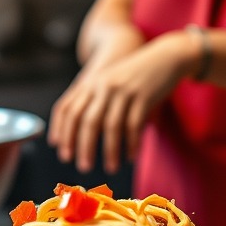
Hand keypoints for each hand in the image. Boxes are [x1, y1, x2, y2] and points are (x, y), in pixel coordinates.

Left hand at [49, 31, 194, 173]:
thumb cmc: (133, 74)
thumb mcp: (108, 80)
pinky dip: (131, 143)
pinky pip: (134, 125)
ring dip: (109, 150)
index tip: (61, 151)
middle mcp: (103, 86)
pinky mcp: (143, 96)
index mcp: (90, 82)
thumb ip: (93, 99)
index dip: (61, 131)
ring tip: (110, 168)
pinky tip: (130, 156)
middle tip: (83, 167)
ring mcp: (123, 90)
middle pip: (86, 120)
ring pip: (111, 126)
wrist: (164, 56)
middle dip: (83, 146)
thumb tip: (80, 134)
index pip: (67, 108)